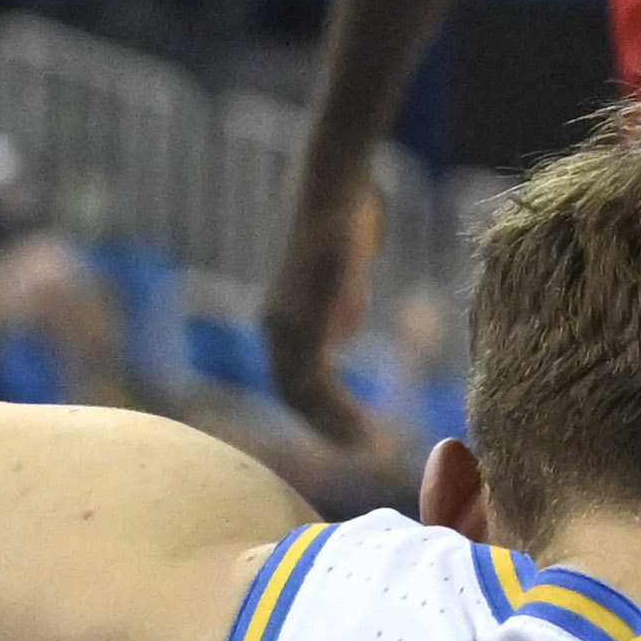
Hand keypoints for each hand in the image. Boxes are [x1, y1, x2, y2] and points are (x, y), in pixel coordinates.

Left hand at [253, 170, 377, 453]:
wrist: (336, 187)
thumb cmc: (346, 218)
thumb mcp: (346, 273)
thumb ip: (343, 306)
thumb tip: (343, 337)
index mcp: (284, 319)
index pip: (295, 380)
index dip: (322, 409)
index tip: (350, 433)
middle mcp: (275, 328)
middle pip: (294, 394)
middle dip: (326, 427)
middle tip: (360, 453)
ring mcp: (284, 325)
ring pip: (301, 394)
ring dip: (333, 425)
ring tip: (365, 448)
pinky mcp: (301, 321)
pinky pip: (315, 380)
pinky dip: (338, 410)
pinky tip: (360, 425)